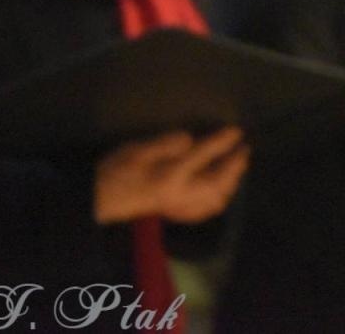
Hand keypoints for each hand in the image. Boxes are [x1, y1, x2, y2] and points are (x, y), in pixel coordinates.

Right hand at [93, 127, 249, 224]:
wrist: (100, 200)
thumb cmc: (116, 170)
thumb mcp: (136, 149)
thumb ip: (163, 144)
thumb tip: (189, 139)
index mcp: (169, 175)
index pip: (203, 156)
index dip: (222, 142)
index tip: (236, 131)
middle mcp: (179, 194)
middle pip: (217, 182)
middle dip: (234, 165)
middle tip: (244, 149)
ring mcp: (178, 206)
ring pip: (215, 198)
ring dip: (231, 182)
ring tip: (238, 166)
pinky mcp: (175, 213)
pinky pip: (204, 211)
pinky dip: (218, 199)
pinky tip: (221, 191)